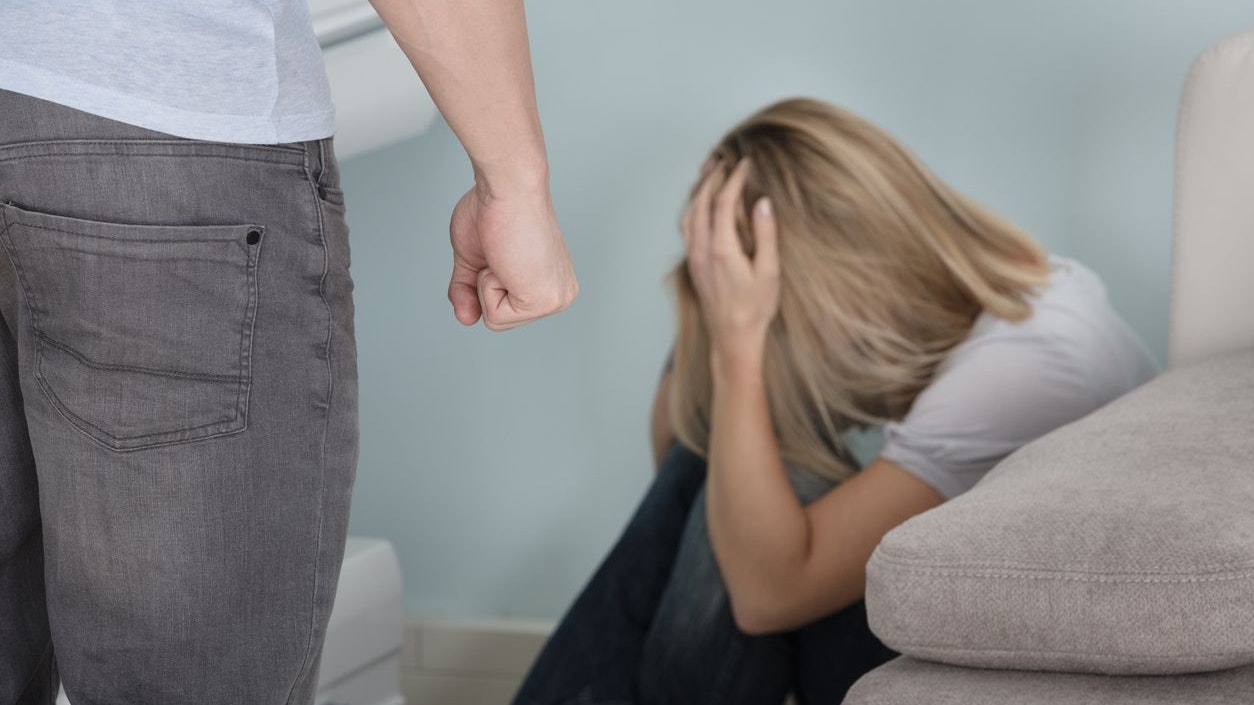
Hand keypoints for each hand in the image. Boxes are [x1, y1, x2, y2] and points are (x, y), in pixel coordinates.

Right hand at [448, 180, 578, 330]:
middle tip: (500, 251)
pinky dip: (487, 285)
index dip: (483, 281)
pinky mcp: (544, 302)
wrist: (508, 187)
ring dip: (485, 283)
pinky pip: (494, 317)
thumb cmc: (495, 210)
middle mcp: (559, 295)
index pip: (501, 309)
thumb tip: (466, 318)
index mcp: (550, 284)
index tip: (499, 249)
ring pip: (496, 319)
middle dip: (484, 284)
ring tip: (503, 253)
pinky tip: (505, 259)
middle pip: (499, 318)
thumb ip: (468, 291)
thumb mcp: (475, 259)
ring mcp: (555, 300)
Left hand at [681, 158, 780, 362]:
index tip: (744, 163)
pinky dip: (692, 207)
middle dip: (711, 178)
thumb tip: (762, 202)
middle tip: (723, 159)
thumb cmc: (755, 309)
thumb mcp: (769, 272)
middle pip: (700, 203)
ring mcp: (694, 258)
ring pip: (688, 214)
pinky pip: (686, 227)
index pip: (723, 203)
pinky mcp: (694, 264)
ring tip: (708, 172)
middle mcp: (702, 251)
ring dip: (697, 190)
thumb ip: (765, 235)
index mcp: (721, 250)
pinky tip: (700, 202)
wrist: (733, 338)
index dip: (733, 179)